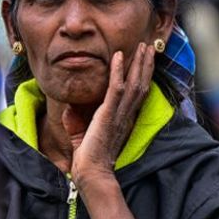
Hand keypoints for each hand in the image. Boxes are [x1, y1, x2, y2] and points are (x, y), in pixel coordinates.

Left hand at [64, 43, 154, 191]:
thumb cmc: (87, 158)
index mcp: (123, 118)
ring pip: (134, 83)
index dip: (143, 75)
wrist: (90, 173)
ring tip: (142, 47)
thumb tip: (68, 108)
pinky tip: (118, 57)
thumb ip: (77, 121)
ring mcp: (119, 114)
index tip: (146, 60)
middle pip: (141, 84)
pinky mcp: (108, 114)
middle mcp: (125, 114)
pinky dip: (117, 71)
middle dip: (146, 64)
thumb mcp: (81, 135)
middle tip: (149, 46)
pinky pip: (115, 89)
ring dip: (138, 63)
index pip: (137, 92)